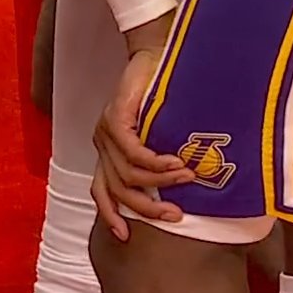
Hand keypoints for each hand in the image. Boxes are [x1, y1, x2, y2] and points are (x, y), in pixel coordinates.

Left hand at [91, 15, 191, 239]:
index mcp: (109, 153)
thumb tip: (191, 188)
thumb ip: (163, 159)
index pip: (102, 191)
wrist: (158, 54)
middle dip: (146, 207)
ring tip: (189, 178)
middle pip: (117, 189)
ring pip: (127, 173)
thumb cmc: (166, 95)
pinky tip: (176, 163)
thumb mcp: (164, 134)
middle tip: (176, 216)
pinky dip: (155, 162)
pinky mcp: (115, 117)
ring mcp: (105, 132)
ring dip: (160, 181)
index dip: (111, 215)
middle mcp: (102, 145)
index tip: (125, 238)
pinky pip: (133, 150)